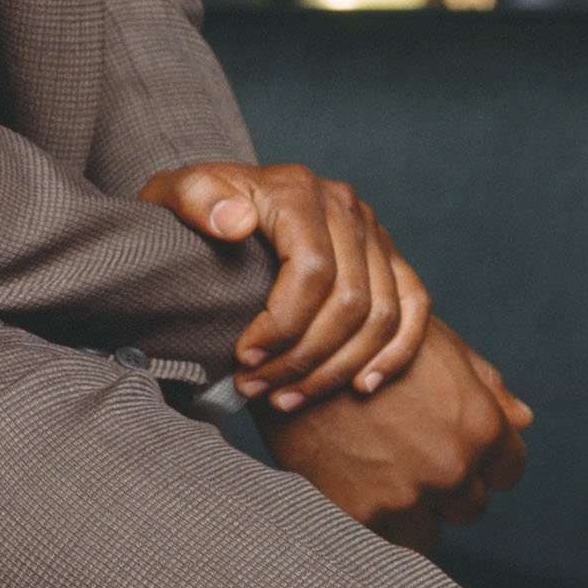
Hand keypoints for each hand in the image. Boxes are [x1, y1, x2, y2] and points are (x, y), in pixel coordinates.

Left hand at [138, 158, 430, 406]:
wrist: (215, 202)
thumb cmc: (192, 209)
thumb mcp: (174, 195)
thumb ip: (197, 201)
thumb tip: (235, 221)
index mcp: (296, 189)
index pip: (312, 270)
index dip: (283, 325)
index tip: (245, 359)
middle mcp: (342, 205)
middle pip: (348, 300)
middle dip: (304, 358)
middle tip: (259, 389)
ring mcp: (370, 231)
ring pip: (380, 314)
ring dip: (338, 369)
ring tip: (287, 397)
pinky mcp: (386, 256)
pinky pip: (413, 307)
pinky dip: (394, 353)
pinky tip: (361, 386)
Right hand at [259, 319, 531, 552]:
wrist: (284, 349)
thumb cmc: (362, 336)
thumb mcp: (430, 343)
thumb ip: (482, 384)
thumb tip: (524, 420)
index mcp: (480, 422)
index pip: (509, 470)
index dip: (483, 460)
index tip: (451, 447)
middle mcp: (453, 465)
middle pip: (471, 506)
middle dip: (446, 486)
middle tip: (404, 454)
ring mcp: (409, 495)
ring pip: (430, 531)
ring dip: (410, 509)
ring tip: (374, 470)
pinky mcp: (364, 515)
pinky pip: (384, 537)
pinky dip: (372, 516)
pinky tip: (349, 478)